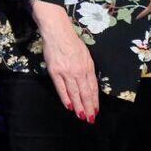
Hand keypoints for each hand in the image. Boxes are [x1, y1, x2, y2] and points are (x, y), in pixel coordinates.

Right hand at [31, 0, 97, 122]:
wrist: (57, 31)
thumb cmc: (71, 41)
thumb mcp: (85, 54)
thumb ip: (87, 69)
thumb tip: (88, 83)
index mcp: (88, 66)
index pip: (93, 87)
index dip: (95, 100)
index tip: (96, 110)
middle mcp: (79, 70)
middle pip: (85, 93)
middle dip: (89, 107)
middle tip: (90, 119)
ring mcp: (67, 72)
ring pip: (74, 93)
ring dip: (79, 106)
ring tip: (81, 116)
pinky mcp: (55, 71)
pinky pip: (61, 89)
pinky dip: (66, 99)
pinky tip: (69, 106)